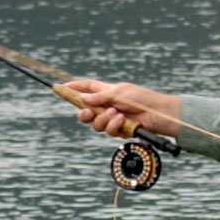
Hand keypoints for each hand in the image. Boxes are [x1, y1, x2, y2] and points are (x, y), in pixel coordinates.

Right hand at [62, 77, 179, 136]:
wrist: (158, 114)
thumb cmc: (141, 99)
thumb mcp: (119, 93)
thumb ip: (100, 97)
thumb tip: (83, 99)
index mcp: (106, 92)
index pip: (87, 88)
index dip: (74, 88)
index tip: (62, 88)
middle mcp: (106, 105)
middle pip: (85, 111)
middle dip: (83, 113)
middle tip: (87, 112)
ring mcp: (112, 119)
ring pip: (95, 124)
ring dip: (103, 119)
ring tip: (116, 113)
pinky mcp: (118, 130)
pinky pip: (107, 131)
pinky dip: (114, 126)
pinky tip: (122, 121)